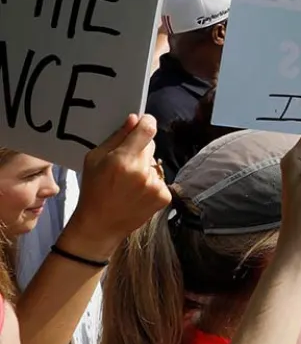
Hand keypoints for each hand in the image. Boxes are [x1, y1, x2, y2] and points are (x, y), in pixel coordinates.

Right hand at [67, 114, 170, 257]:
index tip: (143, 123)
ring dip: (146, 168)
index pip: (148, 129)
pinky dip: (152, 183)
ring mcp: (156, 185)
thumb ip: (116, 138)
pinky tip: (137, 193)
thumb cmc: (93, 190)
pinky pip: (161, 180)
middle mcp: (143, 171)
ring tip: (129, 183)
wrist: (100, 225)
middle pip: (151, 145)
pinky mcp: (164, 196)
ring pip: (155, 164)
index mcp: (123, 160)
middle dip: (140, 149)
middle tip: (126, 163)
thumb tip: (134, 119)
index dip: (147, 122)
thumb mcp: (94, 160)